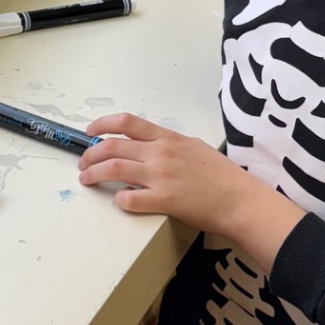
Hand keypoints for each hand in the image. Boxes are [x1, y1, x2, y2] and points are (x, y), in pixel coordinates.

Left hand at [78, 113, 303, 262]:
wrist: (240, 199)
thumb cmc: (222, 176)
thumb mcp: (195, 147)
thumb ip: (170, 145)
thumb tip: (151, 146)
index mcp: (168, 138)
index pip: (127, 123)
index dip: (102, 125)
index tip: (90, 131)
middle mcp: (161, 153)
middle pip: (112, 146)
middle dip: (90, 154)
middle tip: (83, 164)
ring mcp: (160, 176)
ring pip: (113, 169)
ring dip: (93, 174)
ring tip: (87, 180)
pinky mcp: (163, 200)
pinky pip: (129, 199)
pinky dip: (118, 200)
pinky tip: (118, 201)